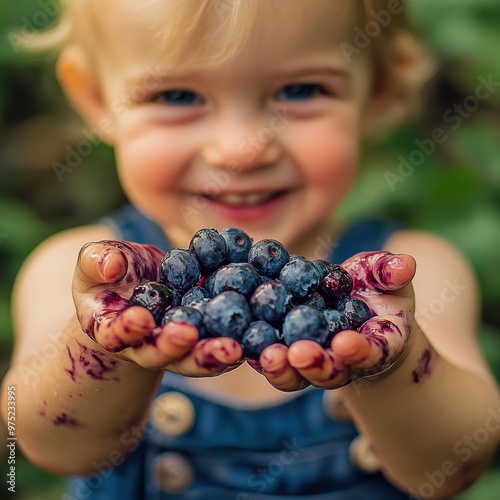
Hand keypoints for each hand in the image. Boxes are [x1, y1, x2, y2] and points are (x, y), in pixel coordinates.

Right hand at [73, 240, 242, 375]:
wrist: (140, 284)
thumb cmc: (111, 274)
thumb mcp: (96, 262)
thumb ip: (98, 262)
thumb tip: (112, 265)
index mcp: (113, 330)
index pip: (117, 334)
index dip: (128, 329)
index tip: (141, 319)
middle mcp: (146, 345)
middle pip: (160, 354)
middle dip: (175, 346)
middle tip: (190, 335)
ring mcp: (179, 345)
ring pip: (194, 357)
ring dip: (213, 354)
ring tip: (233, 347)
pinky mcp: (205, 337)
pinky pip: (221, 341)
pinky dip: (239, 340)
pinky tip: (256, 334)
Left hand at [249, 251, 415, 390]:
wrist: (352, 310)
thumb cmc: (376, 294)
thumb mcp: (387, 280)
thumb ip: (393, 274)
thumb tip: (406, 263)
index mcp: (371, 347)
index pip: (367, 353)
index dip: (358, 350)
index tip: (346, 342)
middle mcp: (339, 361)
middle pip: (326, 371)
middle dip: (312, 364)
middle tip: (297, 354)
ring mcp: (309, 359)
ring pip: (294, 372)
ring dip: (280, 366)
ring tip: (265, 355)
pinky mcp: (282, 349)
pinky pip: (268, 354)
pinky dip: (254, 350)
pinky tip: (238, 340)